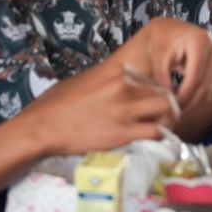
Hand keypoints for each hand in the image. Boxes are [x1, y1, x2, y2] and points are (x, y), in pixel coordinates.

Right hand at [20, 64, 177, 155]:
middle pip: (165, 92)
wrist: (41, 128)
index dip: (158, 89)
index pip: (153, 76)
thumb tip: (121, 82)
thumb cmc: (57, 105)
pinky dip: (160, 137)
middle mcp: (125, 87)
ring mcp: (125, 110)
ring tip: (164, 127)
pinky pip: (156, 132)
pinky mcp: (123, 132)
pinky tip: (154, 140)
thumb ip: (108, 80)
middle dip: (169, 105)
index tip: (156, 98)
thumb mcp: (85, 81)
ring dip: (169, 120)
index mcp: (117, 72)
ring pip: (167, 110)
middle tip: (166, 116)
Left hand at [128, 18, 211, 110]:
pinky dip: (197, 96)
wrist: (168, 29)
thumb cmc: (161, 39)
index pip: (195, 76)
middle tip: (175, 114)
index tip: (173, 106)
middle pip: (205, 83)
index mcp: (199, 41)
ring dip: (194, 101)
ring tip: (177, 109)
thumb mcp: (159, 56)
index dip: (185, 94)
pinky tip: (184, 101)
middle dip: (190, 102)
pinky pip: (209, 85)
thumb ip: (162, 77)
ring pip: (209, 87)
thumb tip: (168, 100)